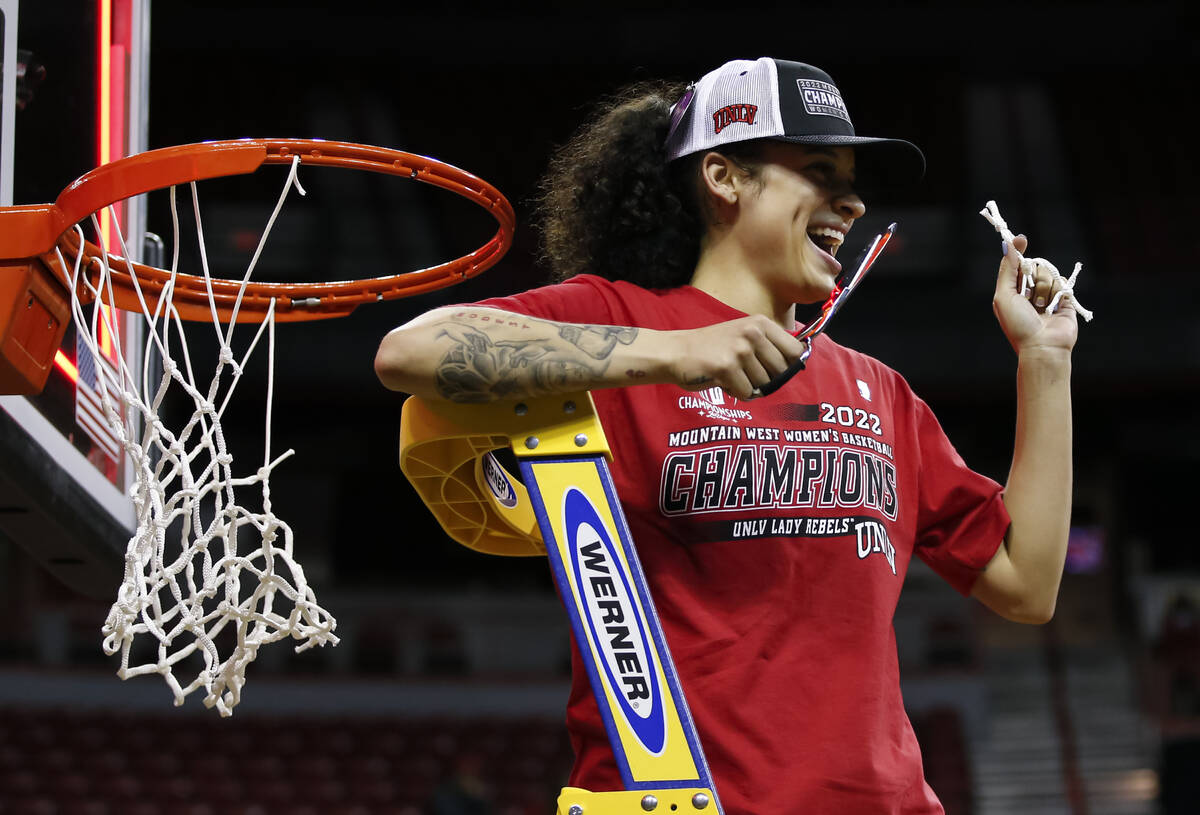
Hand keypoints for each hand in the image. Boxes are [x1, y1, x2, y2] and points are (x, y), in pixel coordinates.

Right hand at [667, 315, 806, 399]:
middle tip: (746, 373)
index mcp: (760, 323)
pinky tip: (724, 381)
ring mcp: (740, 350)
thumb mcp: (743, 334)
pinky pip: (746, 392)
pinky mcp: (727, 367)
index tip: (776, 370)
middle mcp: (753, 333)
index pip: (795, 350)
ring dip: (750, 385)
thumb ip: (769, 345)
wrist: (676, 352)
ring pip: (763, 383)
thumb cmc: (712, 347)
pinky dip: (737, 392)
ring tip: (732, 375)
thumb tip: (799, 363)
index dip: (789, 365)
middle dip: (766, 378)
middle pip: (780, 370)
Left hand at [993, 235, 1078, 355]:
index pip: (1016, 265)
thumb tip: (1010, 244)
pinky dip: (1056, 293)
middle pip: (1034, 266)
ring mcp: (1048, 295)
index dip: (1018, 252)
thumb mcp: (1004, 296)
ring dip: (1043, 289)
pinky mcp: (1064, 299)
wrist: (1042, 346)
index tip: (1022, 239)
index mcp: (1012, 292)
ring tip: (1040, 308)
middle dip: (1032, 277)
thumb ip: (1007, 270)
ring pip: (1048, 273)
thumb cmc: (1018, 325)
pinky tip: (1053, 308)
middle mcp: (1029, 292)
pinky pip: (1062, 282)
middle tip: (1028, 295)